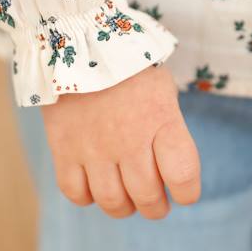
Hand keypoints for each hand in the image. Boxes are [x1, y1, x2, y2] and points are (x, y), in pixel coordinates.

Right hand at [41, 65, 200, 218]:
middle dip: (156, 208)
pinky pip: (75, 192)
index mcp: (161, 120)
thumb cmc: (128, 68)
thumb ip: (168, 128)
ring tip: (125, 200)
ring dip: (123, 208)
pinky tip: (93, 186)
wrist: (79, 42)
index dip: (187, 193)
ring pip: (112, 202)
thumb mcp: (162, 89)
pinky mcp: (64, 149)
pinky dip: (86, 197)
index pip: (183, 176)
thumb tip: (170, 170)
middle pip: (147, 197)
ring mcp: (94, 147)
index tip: (184, 194)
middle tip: (154, 204)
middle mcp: (129, 139)